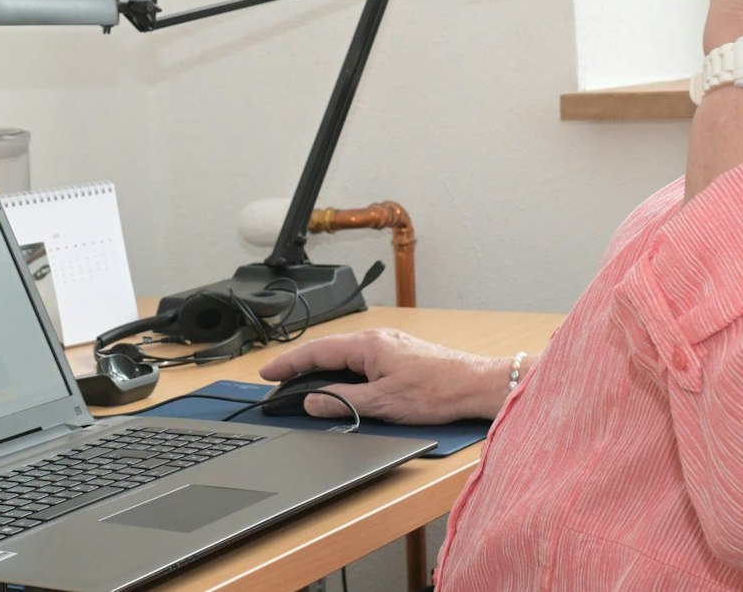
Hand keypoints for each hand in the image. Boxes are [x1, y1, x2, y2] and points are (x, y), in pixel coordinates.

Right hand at [256, 329, 509, 423]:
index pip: (316, 352)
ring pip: (345, 354)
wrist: (476, 385)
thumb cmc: (437, 391)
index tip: (267, 372)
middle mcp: (377, 339)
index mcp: (368, 345)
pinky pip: (361, 358)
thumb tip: (312, 401)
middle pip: (328, 350)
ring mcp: (390, 345)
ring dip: (321, 367)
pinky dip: (342, 369)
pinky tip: (340, 381)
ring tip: (302, 382)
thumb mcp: (382, 404)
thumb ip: (342, 402)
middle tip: (277, 378)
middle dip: (300, 364)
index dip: (288, 363)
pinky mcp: (400, 354)